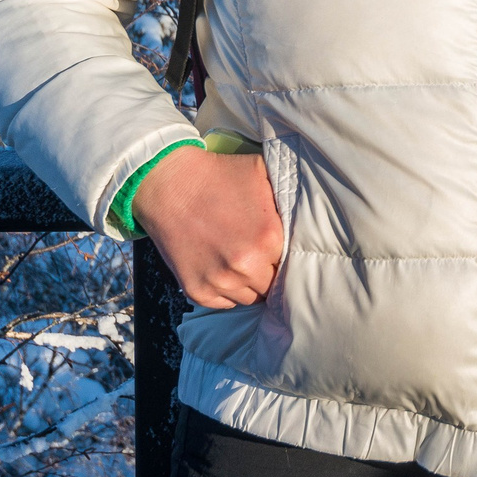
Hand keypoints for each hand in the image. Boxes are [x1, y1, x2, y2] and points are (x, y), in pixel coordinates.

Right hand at [133, 148, 283, 308]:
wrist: (169, 184)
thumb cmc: (218, 176)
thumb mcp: (262, 172)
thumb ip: (287, 194)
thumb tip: (307, 207)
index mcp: (269, 239)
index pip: (291, 263)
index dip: (283, 255)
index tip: (276, 249)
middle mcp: (246, 265)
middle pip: (272, 284)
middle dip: (267, 270)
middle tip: (257, 255)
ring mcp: (220, 281)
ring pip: (249, 298)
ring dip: (248, 283)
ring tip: (238, 261)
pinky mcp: (197, 290)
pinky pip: (223, 303)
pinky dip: (225, 291)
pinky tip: (222, 269)